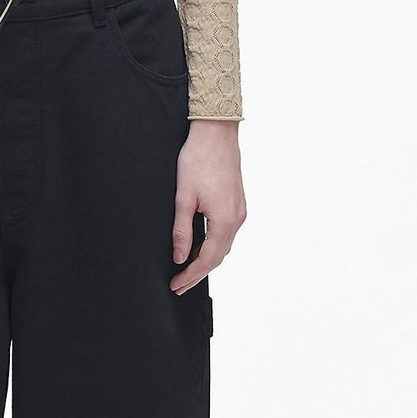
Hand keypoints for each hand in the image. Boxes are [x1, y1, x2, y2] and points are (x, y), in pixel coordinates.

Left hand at [170, 118, 245, 293]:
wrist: (216, 132)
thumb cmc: (198, 159)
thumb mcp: (183, 197)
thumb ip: (181, 230)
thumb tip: (179, 257)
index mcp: (224, 220)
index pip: (208, 259)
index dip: (191, 275)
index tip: (176, 285)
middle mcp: (237, 218)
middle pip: (218, 256)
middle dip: (198, 272)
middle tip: (179, 284)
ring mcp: (240, 210)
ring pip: (223, 245)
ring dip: (206, 259)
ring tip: (187, 270)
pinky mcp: (237, 203)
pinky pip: (227, 232)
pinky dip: (213, 244)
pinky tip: (200, 246)